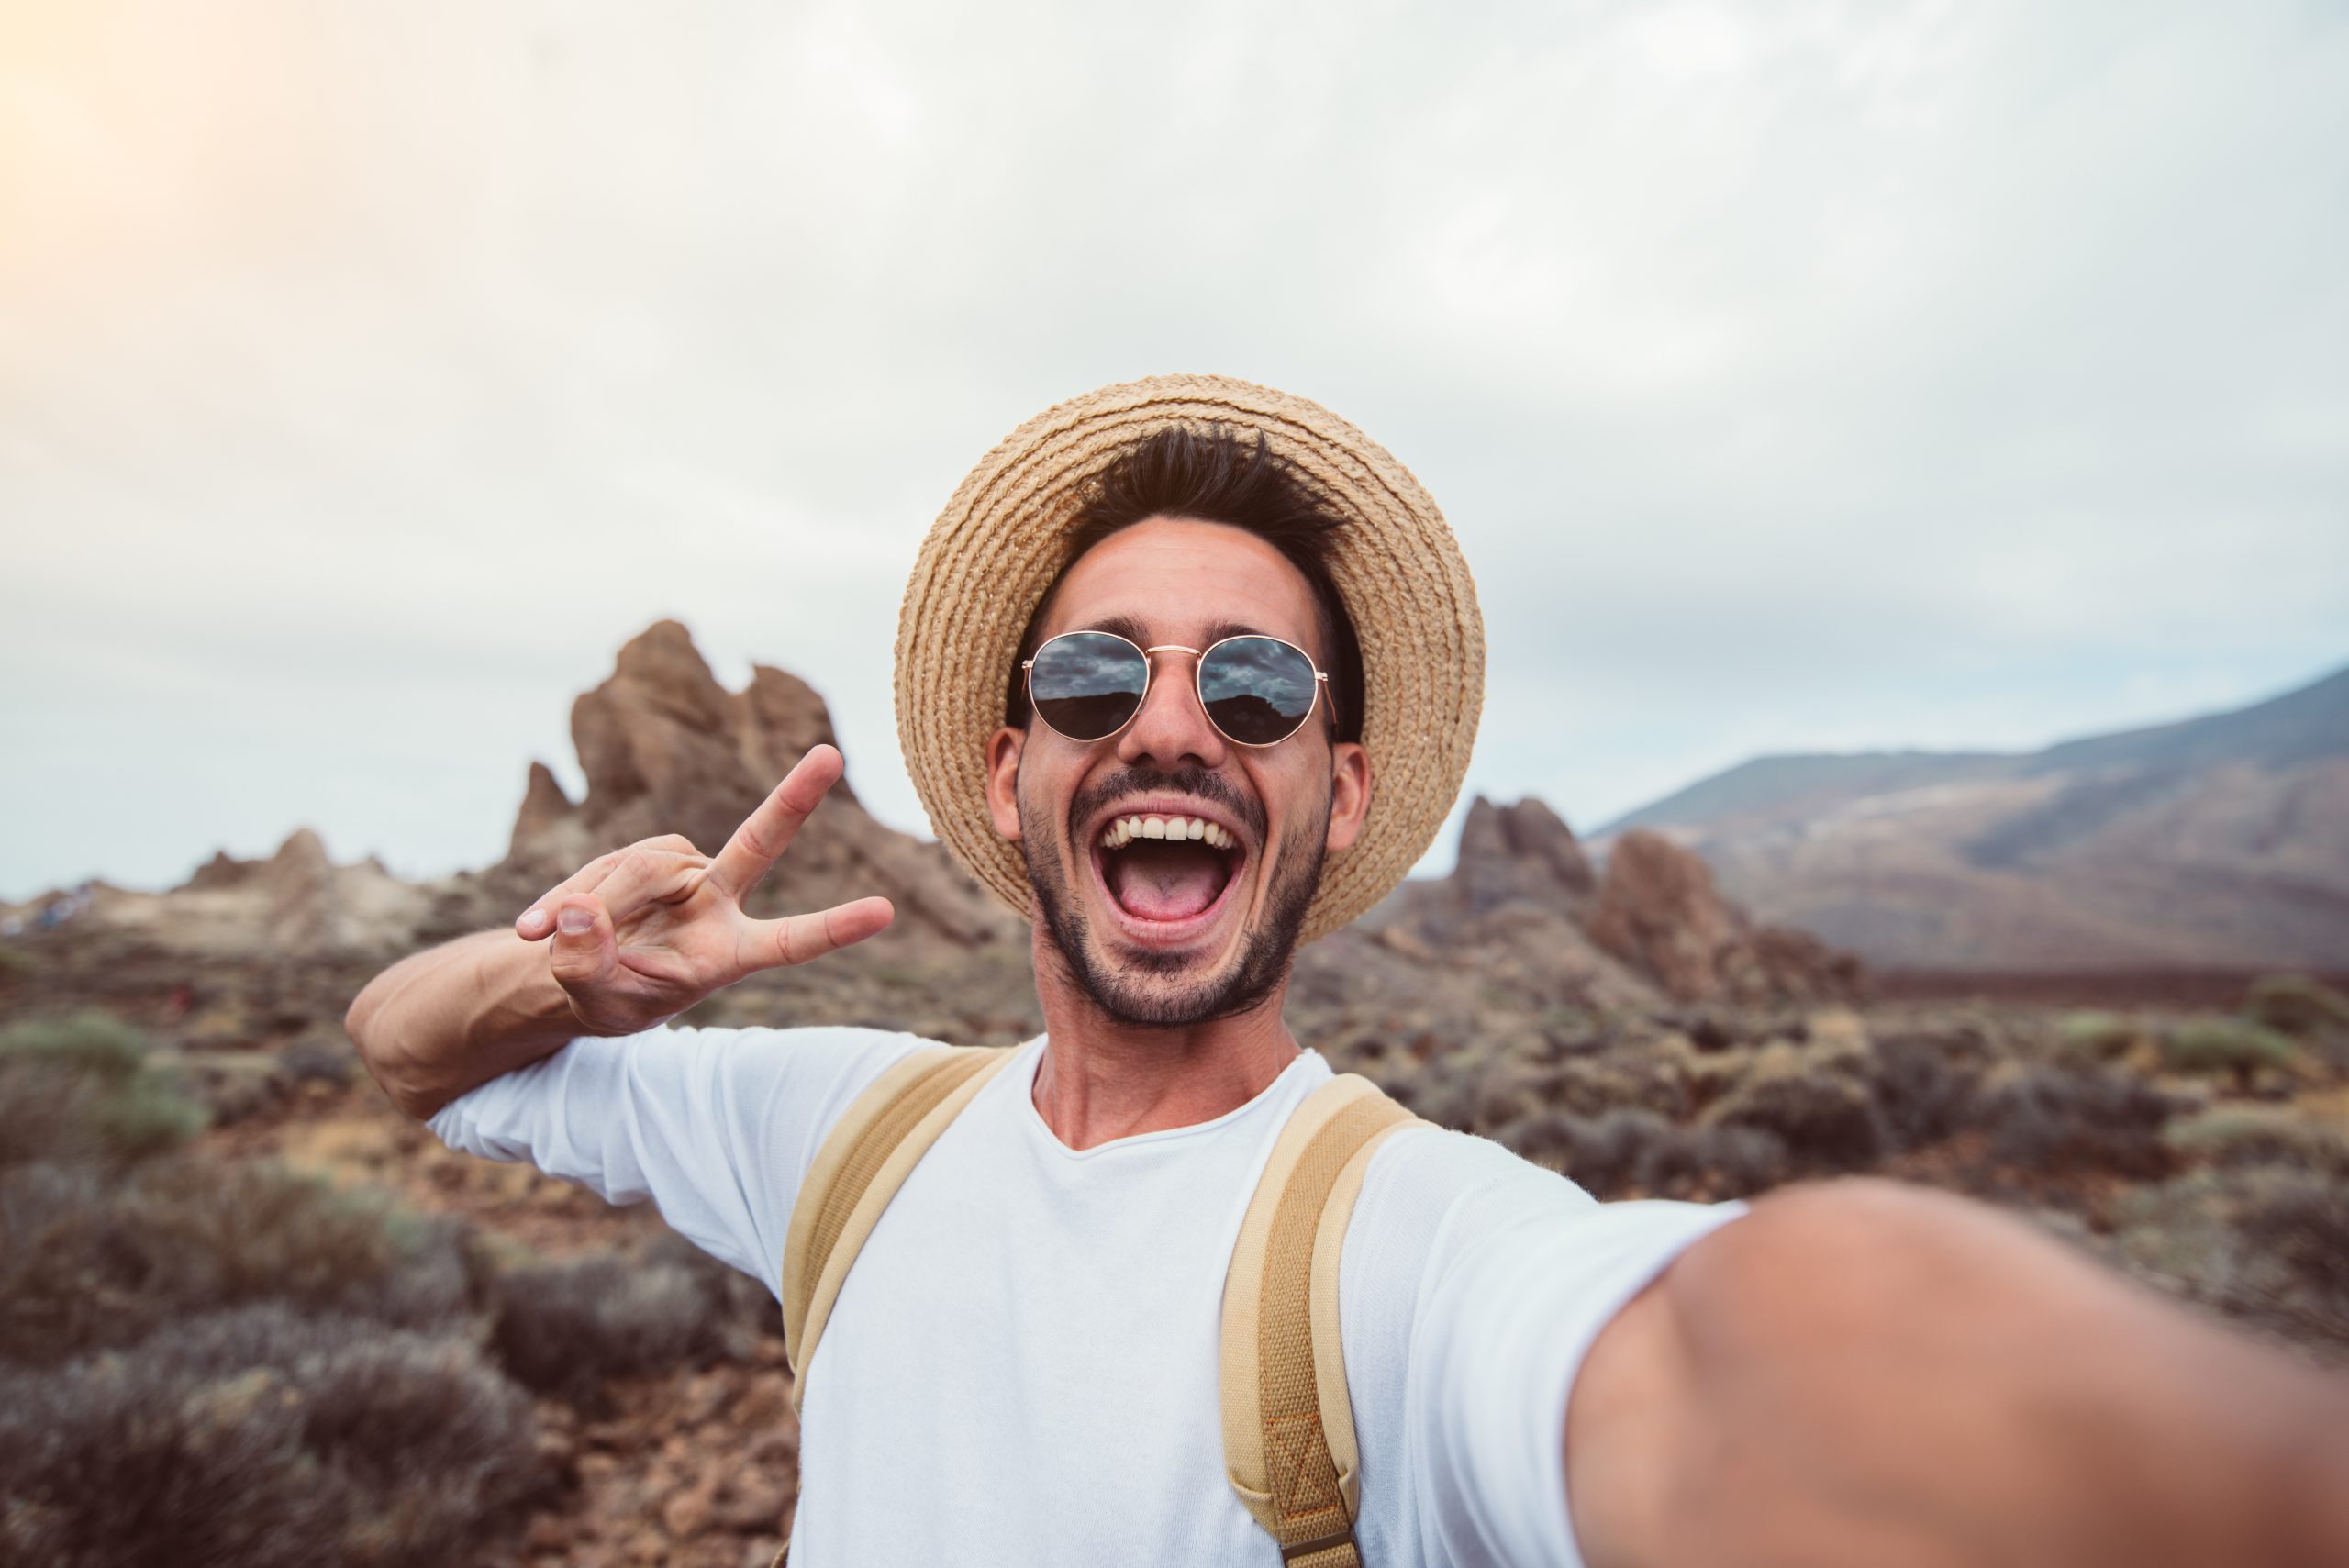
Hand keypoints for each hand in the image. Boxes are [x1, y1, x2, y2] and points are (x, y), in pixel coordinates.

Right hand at [511, 745, 893, 1033]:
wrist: (577, 971)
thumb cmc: (610, 996)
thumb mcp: (597, 1001)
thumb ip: (588, 964)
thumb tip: (580, 910)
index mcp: (731, 954)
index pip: (790, 941)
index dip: (834, 928)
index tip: (885, 913)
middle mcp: (719, 902)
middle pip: (757, 844)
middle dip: (795, 798)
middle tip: (832, 754)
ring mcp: (684, 871)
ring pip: (638, 869)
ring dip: (590, 906)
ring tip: (547, 939)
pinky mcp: (648, 854)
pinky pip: (603, 868)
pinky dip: (563, 899)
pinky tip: (536, 926)